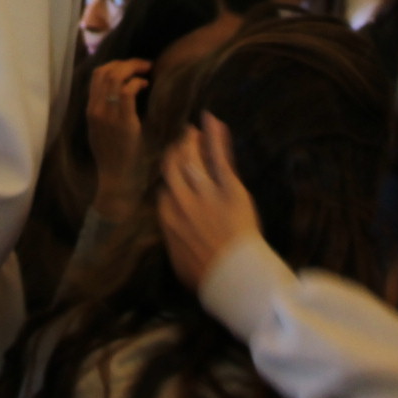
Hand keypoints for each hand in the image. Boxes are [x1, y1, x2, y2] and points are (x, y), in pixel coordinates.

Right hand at [86, 59, 150, 226]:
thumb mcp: (103, 131)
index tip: (131, 67)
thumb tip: (121, 94)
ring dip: (134, 68)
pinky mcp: (123, 122)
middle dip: (126, 62)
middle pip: (105, 71)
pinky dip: (137, 82)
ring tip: (147, 71)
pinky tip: (146, 85)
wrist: (116, 180)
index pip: (96, 75)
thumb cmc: (115, 158)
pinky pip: (127, 92)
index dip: (115, 64)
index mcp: (90, 110)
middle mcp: (96, 109)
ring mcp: (107, 115)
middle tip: (143, 65)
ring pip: (115, 77)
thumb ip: (107, 113)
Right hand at [158, 116, 260, 292]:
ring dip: (191, 141)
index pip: (164, 188)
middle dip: (175, 150)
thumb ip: (173, 241)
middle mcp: (182, 201)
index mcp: (168, 219)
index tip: (173, 170)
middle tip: (180, 139)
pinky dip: (215, 136)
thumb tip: (172, 236)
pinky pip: (219, 157)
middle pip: (173, 167)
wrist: (233, 277)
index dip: (170, 177)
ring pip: (191, 158)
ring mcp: (205, 192)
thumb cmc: (208, 277)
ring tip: (192, 130)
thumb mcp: (179, 262)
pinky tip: (213, 120)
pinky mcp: (228, 188)